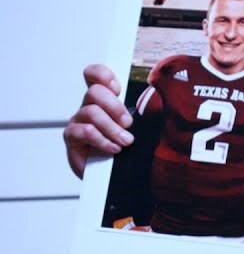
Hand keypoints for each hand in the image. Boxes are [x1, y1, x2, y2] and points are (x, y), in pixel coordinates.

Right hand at [64, 64, 133, 178]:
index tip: (118, 87)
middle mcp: (89, 107)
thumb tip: (161, 99)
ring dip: (112, 128)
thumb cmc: (127, 150)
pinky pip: (84, 131)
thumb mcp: (141, 128)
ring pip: (91, 112)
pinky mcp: (72, 138)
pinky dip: (102, 140)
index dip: (102, 75)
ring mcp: (79, 121)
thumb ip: (144, 111)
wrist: (116, 178)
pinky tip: (113, 149)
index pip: (94, 75)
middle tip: (128, 123)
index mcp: (104, 100)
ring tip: (125, 142)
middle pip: (94, 92)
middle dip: (115, 107)